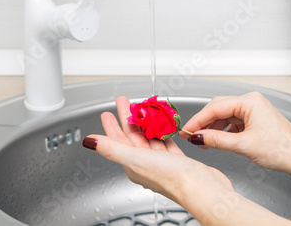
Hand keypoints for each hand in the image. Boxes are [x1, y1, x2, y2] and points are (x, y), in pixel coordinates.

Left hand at [84, 96, 290, 225]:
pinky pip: (166, 142)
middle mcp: (146, 165)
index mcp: (133, 165)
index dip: (111, 126)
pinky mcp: (178, 161)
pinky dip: (163, 131)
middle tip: (124, 102)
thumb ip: (111, 148)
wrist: (201, 188)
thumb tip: (89, 142)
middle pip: (133, 137)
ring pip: (150, 138)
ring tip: (143, 108)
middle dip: (128, 119)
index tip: (108, 112)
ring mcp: (162, 163)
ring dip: (145, 123)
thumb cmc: (172, 178)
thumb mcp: (136, 159)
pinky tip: (163, 124)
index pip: (117, 142)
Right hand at [179, 92, 290, 174]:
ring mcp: (254, 110)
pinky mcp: (255, 120)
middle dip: (203, 122)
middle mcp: (251, 102)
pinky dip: (223, 131)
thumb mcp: (244, 145)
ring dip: (212, 128)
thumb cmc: (282, 149)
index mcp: (250, 101)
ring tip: (201, 141)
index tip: (185, 130)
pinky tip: (216, 141)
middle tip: (190, 135)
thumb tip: (197, 136)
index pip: (215, 107)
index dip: (198, 119)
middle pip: (219, 108)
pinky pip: (233, 122)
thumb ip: (217, 140)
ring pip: (225, 115)